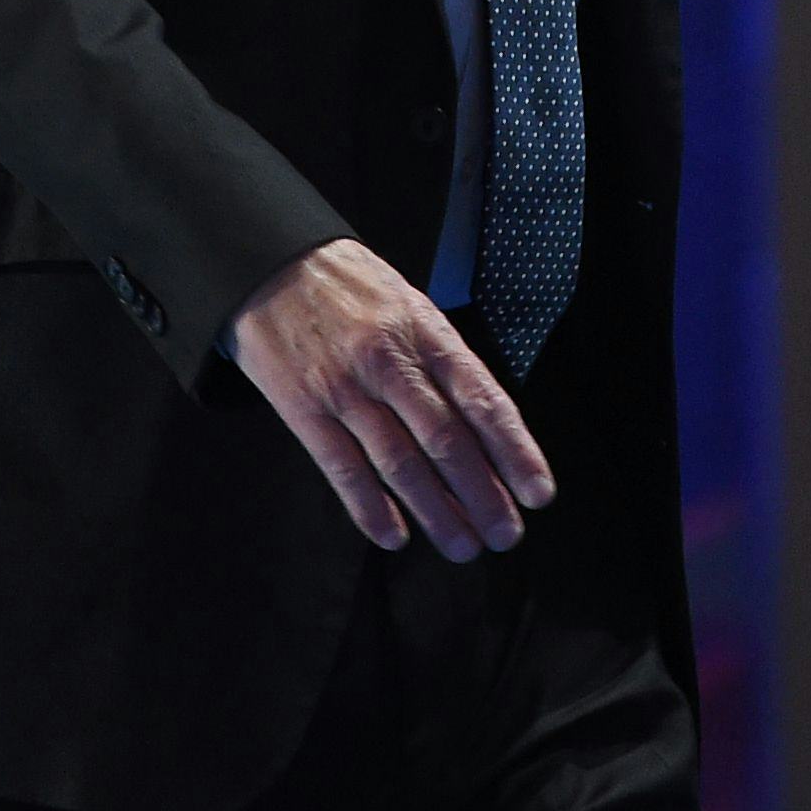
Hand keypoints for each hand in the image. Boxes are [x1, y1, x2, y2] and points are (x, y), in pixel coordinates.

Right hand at [225, 239, 554, 558]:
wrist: (273, 264)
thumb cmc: (354, 290)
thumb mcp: (413, 307)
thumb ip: (446, 363)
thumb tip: (486, 429)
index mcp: (427, 335)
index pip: (482, 401)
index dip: (514, 451)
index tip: (537, 491)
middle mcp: (391, 363)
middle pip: (447, 440)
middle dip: (482, 495)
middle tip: (506, 534)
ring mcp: (346, 389)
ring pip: (400, 463)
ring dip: (436, 512)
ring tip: (463, 545)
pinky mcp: (304, 410)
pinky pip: (343, 469)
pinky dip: (371, 508)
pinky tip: (396, 536)